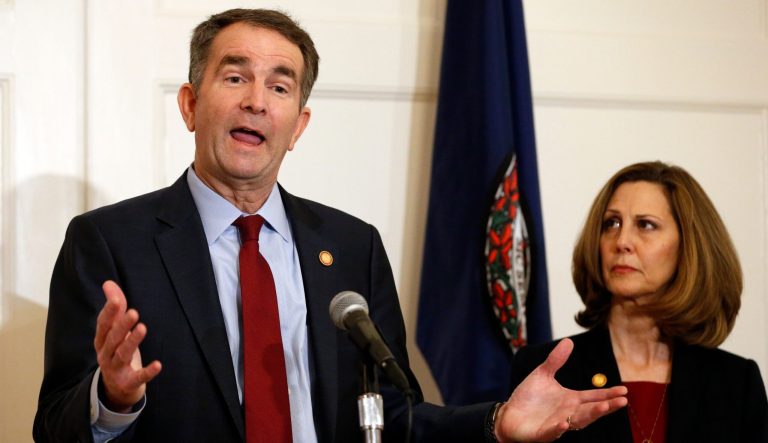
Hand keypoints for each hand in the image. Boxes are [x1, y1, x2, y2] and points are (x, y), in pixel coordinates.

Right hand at [94, 280, 161, 411]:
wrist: (116, 388)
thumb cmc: (116, 351)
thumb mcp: (114, 331)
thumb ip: (115, 308)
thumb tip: (108, 283)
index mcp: (102, 340)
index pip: (103, 325)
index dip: (109, 312)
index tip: (117, 300)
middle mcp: (105, 354)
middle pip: (113, 339)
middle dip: (122, 326)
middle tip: (134, 312)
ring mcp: (116, 370)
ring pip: (122, 355)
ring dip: (132, 342)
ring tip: (143, 328)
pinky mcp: (128, 382)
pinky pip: (138, 377)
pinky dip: (148, 372)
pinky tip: (158, 365)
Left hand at [494, 338, 626, 441]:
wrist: (509, 414)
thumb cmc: (529, 397)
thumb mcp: (543, 374)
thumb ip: (556, 360)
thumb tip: (569, 340)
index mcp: (570, 400)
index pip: (593, 397)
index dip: (608, 394)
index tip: (624, 391)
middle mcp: (567, 413)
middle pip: (590, 410)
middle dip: (606, 406)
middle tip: (622, 401)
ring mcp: (557, 424)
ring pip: (577, 421)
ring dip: (591, 416)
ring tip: (603, 407)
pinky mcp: (542, 433)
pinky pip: (552, 432)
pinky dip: (558, 428)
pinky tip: (564, 423)